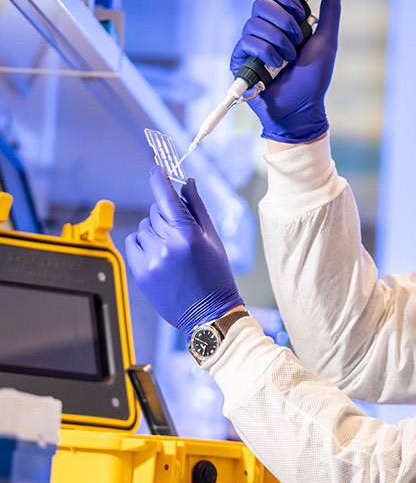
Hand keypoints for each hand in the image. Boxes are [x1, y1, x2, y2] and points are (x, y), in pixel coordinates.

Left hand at [125, 166, 243, 333]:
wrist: (208, 314)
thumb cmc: (216, 277)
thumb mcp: (214, 240)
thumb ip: (198, 209)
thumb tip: (187, 183)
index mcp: (188, 235)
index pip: (166, 198)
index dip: (159, 180)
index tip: (156, 169)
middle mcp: (167, 245)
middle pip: (155, 212)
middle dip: (166, 215)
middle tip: (180, 232)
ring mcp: (151, 259)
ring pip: (143, 227)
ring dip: (154, 231)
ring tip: (171, 248)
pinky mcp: (139, 272)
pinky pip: (132, 243)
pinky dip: (142, 243)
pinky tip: (158, 255)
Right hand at [229, 0, 342, 142]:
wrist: (302, 107)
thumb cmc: (314, 78)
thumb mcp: (326, 41)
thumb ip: (330, 12)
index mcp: (283, 23)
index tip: (301, 14)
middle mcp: (265, 30)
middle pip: (261, 3)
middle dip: (284, 20)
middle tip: (298, 39)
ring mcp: (251, 44)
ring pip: (254, 22)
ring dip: (278, 40)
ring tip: (289, 59)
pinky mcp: (240, 59)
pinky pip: (246, 42)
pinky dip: (266, 52)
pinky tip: (275, 66)